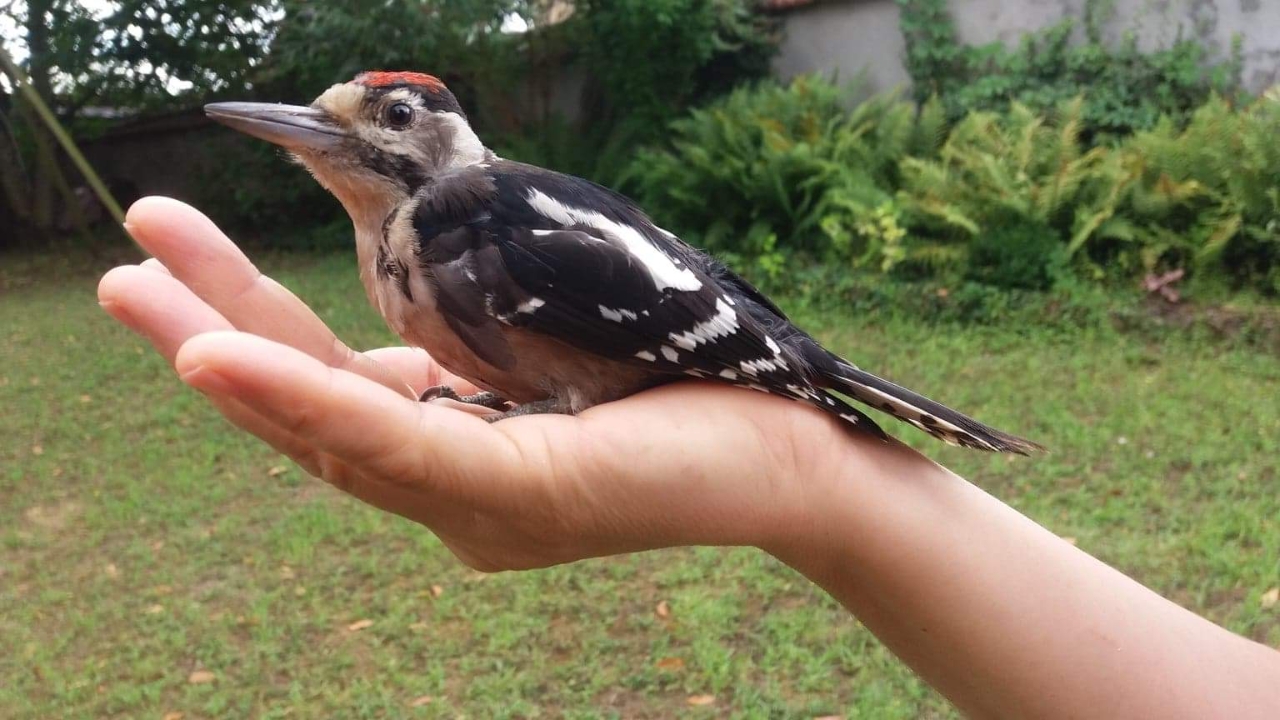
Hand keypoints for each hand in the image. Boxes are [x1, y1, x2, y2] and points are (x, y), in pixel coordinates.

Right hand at [99, 197, 869, 570]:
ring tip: (150, 306)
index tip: (172, 265)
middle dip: (211, 338)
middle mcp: (451, 490)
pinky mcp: (519, 496)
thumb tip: (401, 294)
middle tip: (123, 271)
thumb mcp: (546, 353)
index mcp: (455, 448)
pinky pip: (400, 446)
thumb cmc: (681, 389)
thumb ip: (466, 345)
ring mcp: (478, 505)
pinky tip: (225, 362)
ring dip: (233, 368)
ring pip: (332, 437)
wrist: (790, 450)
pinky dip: (309, 404)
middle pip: (310, 415)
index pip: (332, 391)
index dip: (247, 334)